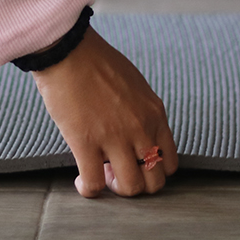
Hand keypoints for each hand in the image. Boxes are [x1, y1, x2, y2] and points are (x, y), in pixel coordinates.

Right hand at [32, 30, 177, 196]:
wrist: (68, 50)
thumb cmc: (96, 62)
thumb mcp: (135, 86)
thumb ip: (141, 112)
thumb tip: (135, 132)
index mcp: (155, 114)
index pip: (171, 161)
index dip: (153, 171)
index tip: (135, 164)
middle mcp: (141, 128)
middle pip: (155, 181)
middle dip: (137, 185)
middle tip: (116, 173)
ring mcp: (115, 137)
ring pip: (131, 187)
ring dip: (115, 188)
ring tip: (100, 176)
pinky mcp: (86, 142)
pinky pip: (94, 183)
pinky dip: (88, 189)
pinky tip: (80, 181)